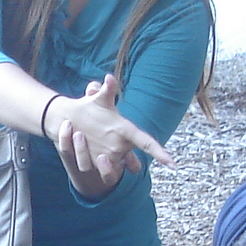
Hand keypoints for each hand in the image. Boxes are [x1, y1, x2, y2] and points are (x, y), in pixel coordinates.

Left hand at [53, 74, 174, 184]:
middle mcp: (121, 147)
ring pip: (107, 166)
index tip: (173, 165)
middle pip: (125, 157)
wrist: (72, 120)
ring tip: (78, 135)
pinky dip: (79, 154)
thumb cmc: (91, 109)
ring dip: (90, 152)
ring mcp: (109, 158)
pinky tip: (71, 137)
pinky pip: (89, 166)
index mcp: (127, 130)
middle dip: (113, 152)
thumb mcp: (98, 99)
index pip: (147, 143)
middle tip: (88, 134)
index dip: (160, 153)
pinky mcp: (94, 164)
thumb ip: (105, 90)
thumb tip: (108, 79)